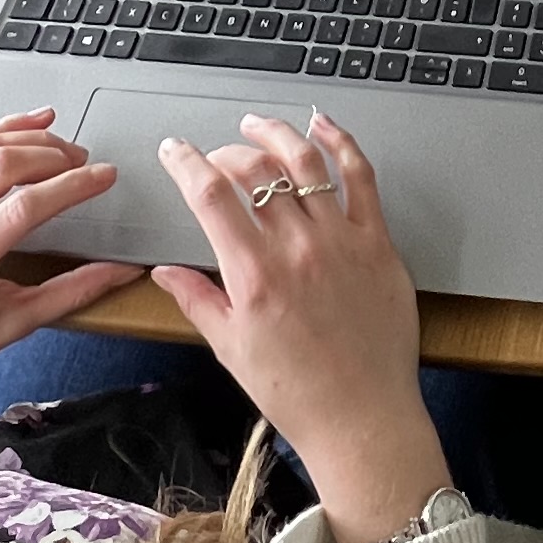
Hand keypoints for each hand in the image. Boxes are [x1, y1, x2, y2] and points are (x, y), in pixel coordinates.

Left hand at [0, 115, 140, 438]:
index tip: (103, 177)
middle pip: (0, 165)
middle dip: (52, 155)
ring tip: (57, 141)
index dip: (73, 186)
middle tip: (83, 162)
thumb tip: (117, 273)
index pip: (25, 207)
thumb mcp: (8, 328)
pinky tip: (17, 133)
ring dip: (22, 137)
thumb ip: (69, 294)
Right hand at [152, 112, 453, 542]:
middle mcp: (297, 249)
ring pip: (304, 163)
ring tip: (257, 125)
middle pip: (254, 172)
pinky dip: (342, 143)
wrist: (361, 418)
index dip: (186, 163)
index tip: (176, 151)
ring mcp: (342, 240)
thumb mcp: (231, 349)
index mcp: (254, 275)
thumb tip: (164, 272)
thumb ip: (197, 301)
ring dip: (275, 134)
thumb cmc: (296, 392)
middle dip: (227, 154)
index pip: (210, 195)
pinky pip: (361, 177)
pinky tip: (324, 126)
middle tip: (216, 157)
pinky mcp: (378, 243)